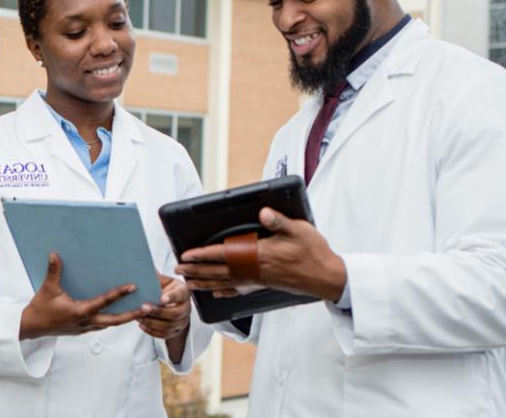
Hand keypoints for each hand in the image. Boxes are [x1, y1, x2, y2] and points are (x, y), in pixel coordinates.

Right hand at [20, 253, 142, 339]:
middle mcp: (86, 322)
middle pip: (115, 320)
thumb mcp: (47, 289)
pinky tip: (120, 312)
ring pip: (110, 324)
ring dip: (125, 318)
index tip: (133, 286)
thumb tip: (54, 254)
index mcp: (79, 312)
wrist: (30, 328)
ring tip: (140, 310)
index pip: (104, 302)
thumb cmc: (39, 309)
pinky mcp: (83, 329)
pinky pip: (103, 324)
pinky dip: (113, 319)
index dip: (119, 294)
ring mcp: (85, 328)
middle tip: (149, 307)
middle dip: (133, 314)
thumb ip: (53, 271)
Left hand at [138, 274, 190, 363]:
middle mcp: (186, 307)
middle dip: (159, 311)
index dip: (172, 297)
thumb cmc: (165, 290)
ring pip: (169, 326)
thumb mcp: (162, 281)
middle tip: (144, 307)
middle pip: (175, 313)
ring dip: (153, 322)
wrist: (170, 304)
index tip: (162, 298)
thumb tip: (146, 268)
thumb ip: (155, 277)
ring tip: (140, 317)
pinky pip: (164, 334)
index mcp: (184, 292)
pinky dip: (152, 331)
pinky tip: (143, 324)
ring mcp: (182, 321)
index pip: (181, 294)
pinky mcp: (175, 331)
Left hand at [175, 208, 346, 301]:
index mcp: (260, 254)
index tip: (186, 256)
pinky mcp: (264, 284)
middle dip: (196, 271)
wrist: (327, 278)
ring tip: (189, 285)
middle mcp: (255, 269)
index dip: (203, 255)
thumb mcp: (299, 230)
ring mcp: (259, 279)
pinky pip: (239, 290)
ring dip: (204, 283)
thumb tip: (263, 212)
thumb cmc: (314, 252)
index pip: (223, 255)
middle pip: (218, 271)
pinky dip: (224, 291)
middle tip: (178, 272)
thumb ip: (279, 221)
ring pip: (225, 283)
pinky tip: (216, 294)